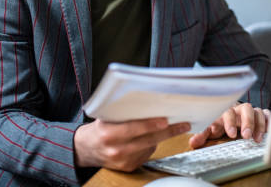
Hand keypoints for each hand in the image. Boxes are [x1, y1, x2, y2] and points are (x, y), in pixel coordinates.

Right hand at [74, 117, 190, 171]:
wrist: (86, 149)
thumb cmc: (100, 128)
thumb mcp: (106, 117)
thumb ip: (124, 112)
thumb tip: (149, 102)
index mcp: (108, 133)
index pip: (132, 128)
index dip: (150, 125)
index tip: (165, 120)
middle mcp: (115, 149)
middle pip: (147, 140)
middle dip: (168, 131)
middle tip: (183, 124)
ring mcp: (122, 161)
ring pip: (150, 147)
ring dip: (163, 137)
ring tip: (177, 127)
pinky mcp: (128, 167)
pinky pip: (147, 154)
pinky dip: (153, 145)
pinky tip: (155, 137)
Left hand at [189, 103, 270, 148]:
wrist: (229, 116)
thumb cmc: (220, 122)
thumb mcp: (210, 128)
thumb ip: (203, 134)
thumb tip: (193, 142)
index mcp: (227, 111)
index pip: (229, 113)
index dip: (230, 122)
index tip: (231, 134)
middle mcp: (240, 109)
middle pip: (246, 109)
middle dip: (248, 122)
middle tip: (247, 135)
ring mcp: (251, 112)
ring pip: (258, 112)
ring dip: (259, 125)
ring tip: (257, 139)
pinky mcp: (260, 116)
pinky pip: (267, 115)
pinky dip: (269, 121)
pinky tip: (269, 131)